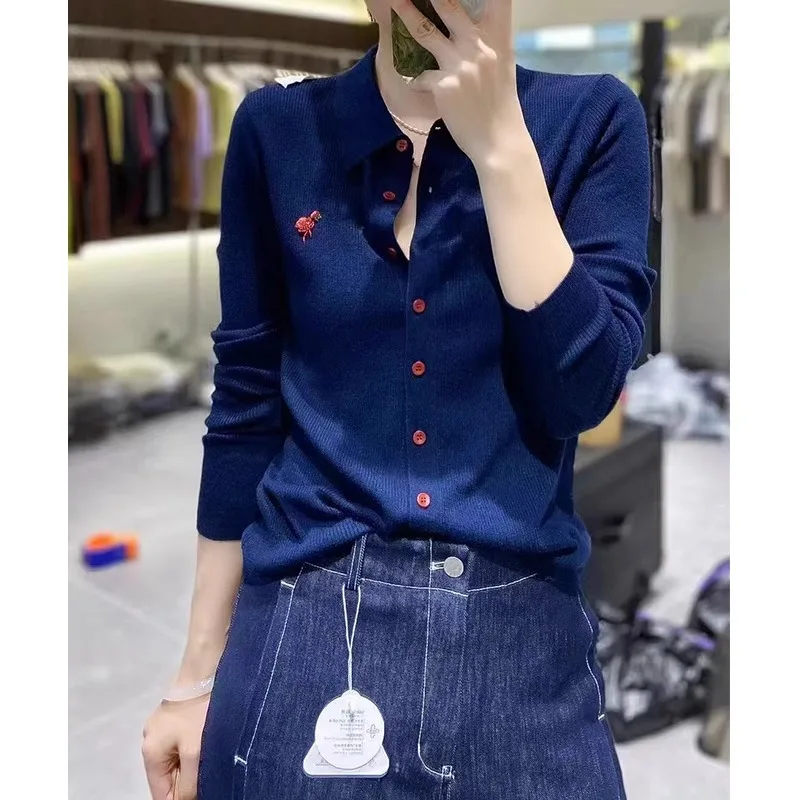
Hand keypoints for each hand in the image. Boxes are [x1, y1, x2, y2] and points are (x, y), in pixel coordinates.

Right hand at [142, 695, 209, 799]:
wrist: (204, 671)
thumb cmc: (198, 713)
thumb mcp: (195, 753)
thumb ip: (188, 782)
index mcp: (150, 753)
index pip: (161, 793)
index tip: (200, 794)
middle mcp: (150, 741)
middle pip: (168, 777)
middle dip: (186, 782)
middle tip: (209, 779)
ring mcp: (160, 728)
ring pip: (175, 760)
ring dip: (191, 766)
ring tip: (210, 761)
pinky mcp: (173, 717)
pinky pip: (180, 744)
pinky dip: (192, 750)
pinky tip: (207, 745)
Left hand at [390, 0, 526, 164]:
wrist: (498, 141)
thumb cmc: (500, 104)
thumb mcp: (503, 65)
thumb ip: (489, 41)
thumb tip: (472, 26)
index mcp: (499, 39)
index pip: (499, 0)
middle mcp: (480, 47)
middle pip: (451, 7)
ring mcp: (461, 66)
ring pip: (426, 33)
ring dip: (407, 17)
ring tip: (394, 5)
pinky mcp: (444, 86)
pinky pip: (420, 75)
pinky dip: (414, 76)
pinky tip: (412, 80)